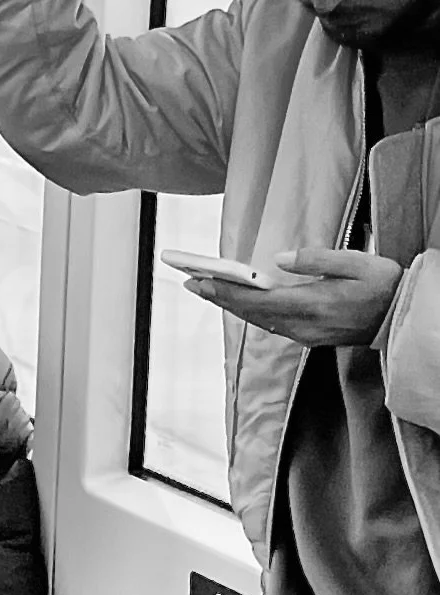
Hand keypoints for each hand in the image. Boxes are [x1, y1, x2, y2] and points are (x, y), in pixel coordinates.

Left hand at [186, 248, 400, 348]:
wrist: (404, 318)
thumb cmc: (384, 286)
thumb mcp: (357, 263)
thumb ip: (316, 260)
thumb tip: (279, 258)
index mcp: (312, 304)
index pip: (256, 300)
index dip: (225, 291)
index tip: (199, 281)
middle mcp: (303, 324)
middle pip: (250, 312)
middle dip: (218, 297)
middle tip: (190, 282)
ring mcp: (305, 334)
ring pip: (258, 321)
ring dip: (231, 305)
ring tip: (206, 289)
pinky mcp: (309, 337)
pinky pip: (270, 325)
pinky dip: (249, 312)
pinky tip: (238, 302)